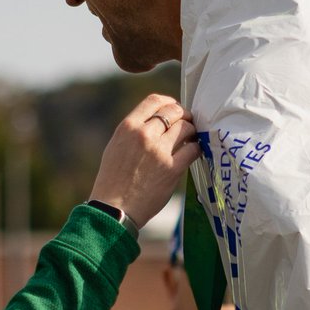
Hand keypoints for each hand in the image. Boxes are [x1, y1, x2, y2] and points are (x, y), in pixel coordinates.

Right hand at [89, 94, 199, 227]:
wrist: (113, 208)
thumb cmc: (113, 181)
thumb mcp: (116, 147)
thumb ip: (134, 132)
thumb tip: (157, 122)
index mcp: (127, 127)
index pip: (154, 101)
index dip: (169, 103)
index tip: (175, 110)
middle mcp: (143, 134)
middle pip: (174, 111)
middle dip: (184, 116)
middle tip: (187, 125)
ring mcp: (159, 150)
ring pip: (186, 128)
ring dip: (192, 132)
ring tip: (190, 139)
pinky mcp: (172, 168)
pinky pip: (193, 149)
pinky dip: (196, 148)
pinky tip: (193, 153)